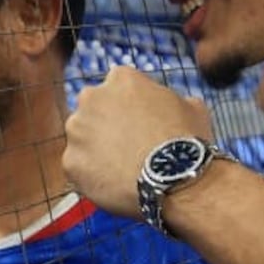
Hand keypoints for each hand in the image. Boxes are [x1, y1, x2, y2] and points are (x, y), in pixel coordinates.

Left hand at [64, 67, 213, 220]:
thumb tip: (177, 104)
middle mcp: (91, 97)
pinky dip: (92, 176)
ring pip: (82, 140)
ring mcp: (77, 131)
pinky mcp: (70, 162)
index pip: (118, 88)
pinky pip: (78, 168)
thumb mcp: (193, 107)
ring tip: (122, 170)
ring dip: (96, 151)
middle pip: (94, 110)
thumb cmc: (188, 141)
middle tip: (128, 147)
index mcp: (121, 78)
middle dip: (106, 126)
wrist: (176, 179)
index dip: (130, 108)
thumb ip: (173, 99)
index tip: (140, 124)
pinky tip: (115, 185)